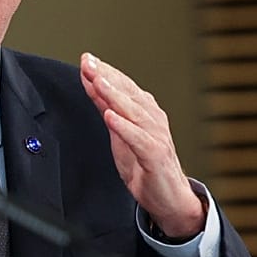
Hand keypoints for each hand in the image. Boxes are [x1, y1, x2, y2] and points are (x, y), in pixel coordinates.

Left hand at [80, 53, 205, 238]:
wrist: (169, 197)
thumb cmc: (145, 164)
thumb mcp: (119, 132)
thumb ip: (107, 108)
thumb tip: (92, 84)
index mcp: (144, 112)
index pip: (123, 87)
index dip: (105, 72)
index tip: (87, 59)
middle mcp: (152, 120)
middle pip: (128, 94)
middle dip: (107, 77)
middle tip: (89, 63)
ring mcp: (156, 136)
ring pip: (134, 111)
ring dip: (115, 95)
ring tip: (98, 82)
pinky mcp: (156, 156)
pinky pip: (139, 139)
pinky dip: (124, 127)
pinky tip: (110, 117)